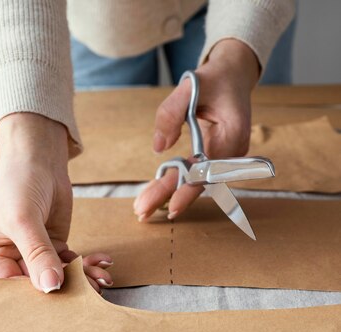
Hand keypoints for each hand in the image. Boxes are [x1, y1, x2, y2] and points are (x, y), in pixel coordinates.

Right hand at [0, 113, 112, 292]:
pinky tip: (102, 263)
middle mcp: (10, 260)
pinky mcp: (55, 248)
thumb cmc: (18, 183)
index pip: (12, 286)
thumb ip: (37, 254)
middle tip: (93, 291)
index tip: (62, 299)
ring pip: (59, 277)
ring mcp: (34, 255)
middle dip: (66, 288)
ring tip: (103, 278)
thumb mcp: (24, 220)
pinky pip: (72, 265)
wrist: (39, 158)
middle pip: (38, 285)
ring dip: (83, 279)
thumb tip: (51, 286)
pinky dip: (88, 266)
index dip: (36, 295)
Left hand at [134, 39, 259, 220]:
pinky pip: (194, 175)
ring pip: (194, 182)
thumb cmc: (214, 80)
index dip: (189, 189)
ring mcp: (226, 160)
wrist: (233, 77)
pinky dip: (175, 184)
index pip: (208, 169)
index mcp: (232, 135)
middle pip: (198, 181)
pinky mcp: (216, 161)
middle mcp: (233, 154)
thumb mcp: (190, 85)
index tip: (172, 207)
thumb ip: (171, 113)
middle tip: (141, 211)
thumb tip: (159, 147)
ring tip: (142, 207)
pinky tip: (155, 194)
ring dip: (168, 194)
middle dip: (169, 197)